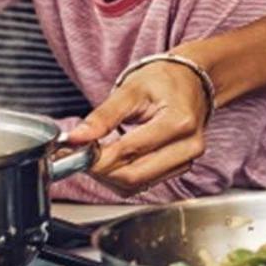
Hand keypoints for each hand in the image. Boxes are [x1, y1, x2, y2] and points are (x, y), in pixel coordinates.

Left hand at [67, 56, 210, 196]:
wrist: (189, 80)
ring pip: (138, 185)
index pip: (130, 151)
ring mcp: (187, 160)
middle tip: (81, 155)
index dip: (98, 156)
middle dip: (102, 170)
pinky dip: (123, 177)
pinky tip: (113, 159)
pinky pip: (145, 184)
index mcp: (179, 122)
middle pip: (134, 175)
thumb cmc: (163, 80)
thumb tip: (76, 138)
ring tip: (96, 154)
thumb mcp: (130, 89)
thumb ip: (103, 116)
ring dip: (111, 176)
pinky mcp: (180, 168)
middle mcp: (188, 146)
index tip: (76, 151)